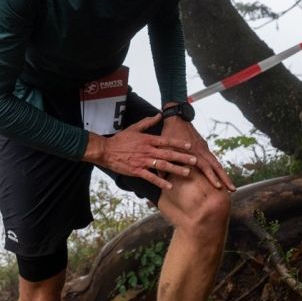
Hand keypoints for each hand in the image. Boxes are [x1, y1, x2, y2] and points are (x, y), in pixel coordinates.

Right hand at [83, 114, 197, 190]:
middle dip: (183, 157)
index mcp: (147, 140)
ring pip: (162, 166)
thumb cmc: (120, 139)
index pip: (166, 141)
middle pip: (168, 154)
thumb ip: (147, 122)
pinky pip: (151, 177)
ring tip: (187, 172)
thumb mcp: (134, 128)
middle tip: (194, 160)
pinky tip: (169, 185)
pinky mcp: (137, 171)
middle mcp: (147, 150)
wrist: (106, 151)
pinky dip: (160, 181)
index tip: (190, 146)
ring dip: (176, 169)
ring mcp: (142, 161)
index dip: (179, 143)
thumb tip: (159, 115)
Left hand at [160, 115, 234, 191]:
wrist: (176, 117)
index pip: (206, 167)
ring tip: (230, 186)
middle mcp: (202, 151)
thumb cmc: (169, 134)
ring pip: (217, 163)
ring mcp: (204, 148)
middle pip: (217, 166)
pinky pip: (213, 158)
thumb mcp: (164, 148)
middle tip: (233, 190)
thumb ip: (163, 163)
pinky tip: (221, 175)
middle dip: (225, 178)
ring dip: (224, 175)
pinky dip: (218, 168)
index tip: (218, 187)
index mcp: (193, 152)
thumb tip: (162, 179)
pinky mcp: (204, 145)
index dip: (212, 177)